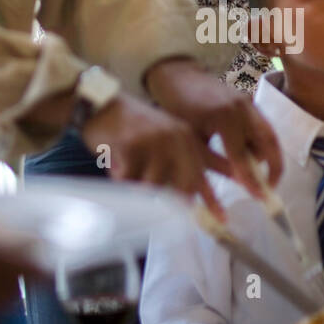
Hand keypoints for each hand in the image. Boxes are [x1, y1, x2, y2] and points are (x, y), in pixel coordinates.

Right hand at [80, 93, 221, 213]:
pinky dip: (120, 179)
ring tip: (128, 170)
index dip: (211, 201)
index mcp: (186, 139)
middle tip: (151, 205)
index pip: (201, 176)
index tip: (222, 220)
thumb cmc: (132, 128)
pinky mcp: (132, 146)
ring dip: (137, 186)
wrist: (100, 103)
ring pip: (152, 188)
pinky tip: (115, 164)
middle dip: (166, 203)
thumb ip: (180, 166)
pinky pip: (129, 182)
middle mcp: (175, 139)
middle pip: (181, 189)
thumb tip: (194, 202)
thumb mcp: (163, 143)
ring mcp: (155, 141)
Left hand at [142, 57, 282, 199]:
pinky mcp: (251, 100)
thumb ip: (215, 162)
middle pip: (268, 143)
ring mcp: (249, 101)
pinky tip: (253, 156)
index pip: (241, 155)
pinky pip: (264, 125)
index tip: (260, 197)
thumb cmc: (180, 111)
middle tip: (270, 187)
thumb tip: (239, 181)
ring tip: (260, 174)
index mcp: (223, 118)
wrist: (180, 78)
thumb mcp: (192, 140)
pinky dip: (265, 143)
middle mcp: (241, 107)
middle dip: (274, 167)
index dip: (251, 179)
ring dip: (270, 155)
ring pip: (270, 134)